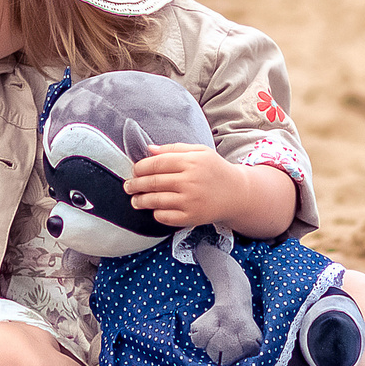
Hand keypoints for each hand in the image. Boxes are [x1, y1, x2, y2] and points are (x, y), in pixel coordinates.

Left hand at [125, 144, 245, 228]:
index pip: (156, 163)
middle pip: (153, 182)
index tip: (134, 171)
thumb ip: (173, 149)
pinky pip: (165, 216)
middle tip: (128, 186)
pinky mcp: (191, 217)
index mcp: (191, 162)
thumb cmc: (215, 170)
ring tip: (135, 200)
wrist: (236, 194)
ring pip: (155, 200)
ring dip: (140, 200)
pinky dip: (156, 213)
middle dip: (135, 184)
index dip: (140, 167)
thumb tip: (149, 149)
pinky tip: (154, 209)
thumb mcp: (199, 151)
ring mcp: (190, 200)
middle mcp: (190, 181)